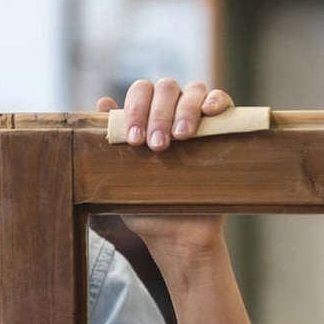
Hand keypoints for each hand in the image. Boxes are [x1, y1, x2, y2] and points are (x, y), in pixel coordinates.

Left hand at [95, 79, 232, 260]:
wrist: (176, 235)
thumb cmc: (144, 205)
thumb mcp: (120, 175)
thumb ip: (111, 141)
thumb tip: (101, 102)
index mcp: (144, 117)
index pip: (140, 93)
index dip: (136, 109)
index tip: (135, 139)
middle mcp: (170, 112)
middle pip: (165, 87)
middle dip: (158, 114)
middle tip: (157, 146)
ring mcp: (197, 118)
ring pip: (193, 90)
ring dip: (185, 109)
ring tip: (182, 138)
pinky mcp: (222, 128)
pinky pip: (222, 100)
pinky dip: (216, 99)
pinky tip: (209, 112)